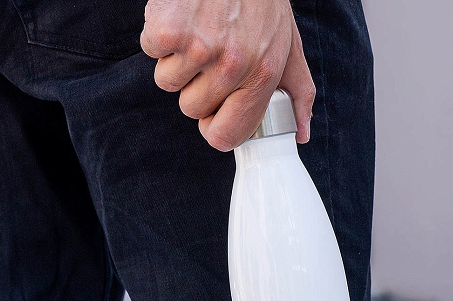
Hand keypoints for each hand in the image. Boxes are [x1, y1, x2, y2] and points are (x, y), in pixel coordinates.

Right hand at [140, 0, 314, 150]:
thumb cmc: (261, 0)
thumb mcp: (290, 44)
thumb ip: (298, 91)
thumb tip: (301, 134)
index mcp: (263, 75)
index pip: (226, 135)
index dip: (214, 128)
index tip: (212, 115)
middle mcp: (232, 66)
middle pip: (191, 109)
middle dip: (195, 85)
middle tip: (209, 53)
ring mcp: (198, 48)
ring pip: (168, 83)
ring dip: (176, 60)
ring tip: (198, 30)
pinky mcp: (168, 30)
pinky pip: (151, 52)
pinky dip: (159, 36)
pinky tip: (181, 16)